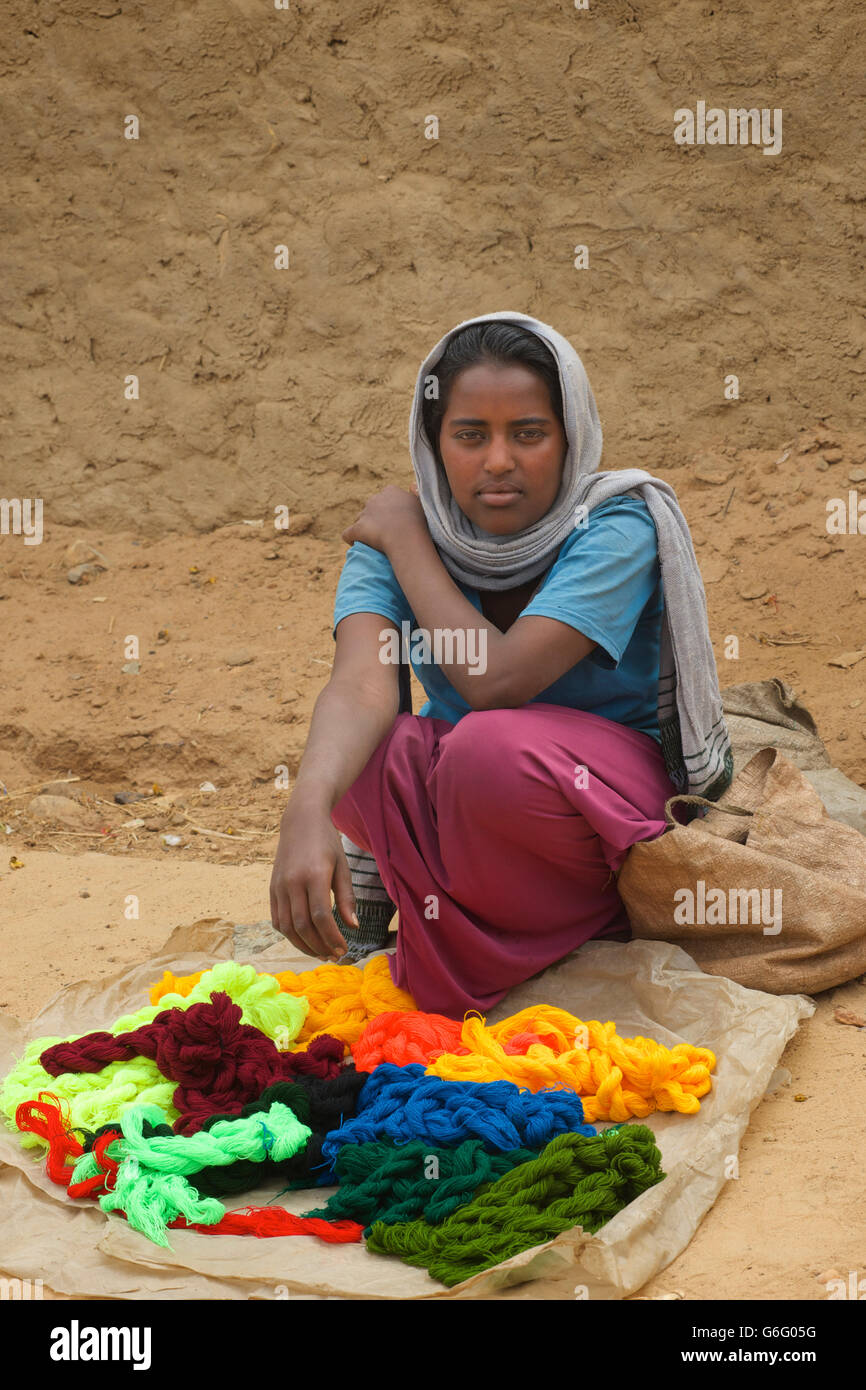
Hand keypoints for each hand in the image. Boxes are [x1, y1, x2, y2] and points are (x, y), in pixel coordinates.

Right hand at [269, 800, 355, 960]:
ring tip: (320, 953)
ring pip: (287, 927)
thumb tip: (353, 927)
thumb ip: (347, 897)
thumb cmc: (327, 843)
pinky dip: (290, 934)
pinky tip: (304, 940)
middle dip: (319, 946)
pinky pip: (277, 919)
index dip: (332, 937)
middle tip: (334, 956)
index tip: (343, 949)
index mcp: (314, 875)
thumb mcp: (343, 866)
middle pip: (303, 926)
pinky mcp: (272, 889)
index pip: (321, 916)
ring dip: (304, 945)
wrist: (301, 821)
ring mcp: (279, 886)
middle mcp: (293, 882)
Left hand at [341, 485, 426, 554]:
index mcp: (391, 491)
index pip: (385, 498)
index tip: (396, 521)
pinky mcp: (357, 528)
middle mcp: (375, 499)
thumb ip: (416, 493)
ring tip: (374, 542)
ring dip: (365, 529)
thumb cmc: (420, 522)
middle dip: (375, 519)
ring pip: (360, 520)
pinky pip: (347, 534)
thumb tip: (411, 485)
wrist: (407, 537)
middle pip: (371, 508)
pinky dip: (351, 539)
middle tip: (386, 533)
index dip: (389, 510)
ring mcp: (364, 513)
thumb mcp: (423, 503)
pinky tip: (356, 544)